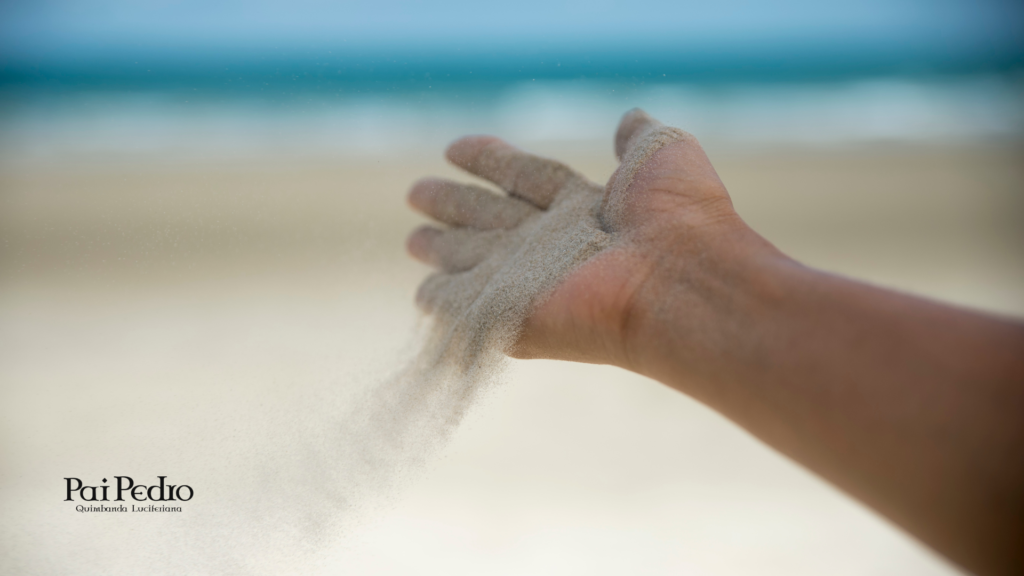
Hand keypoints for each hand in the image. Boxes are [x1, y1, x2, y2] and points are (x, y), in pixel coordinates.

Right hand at [406, 109, 777, 370]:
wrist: (677, 281)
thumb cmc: (678, 216)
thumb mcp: (661, 153)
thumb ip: (638, 137)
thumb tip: (629, 117)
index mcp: (583, 206)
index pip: (525, 177)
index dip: (490, 161)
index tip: (454, 147)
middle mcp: (554, 243)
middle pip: (492, 218)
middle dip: (454, 204)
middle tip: (416, 193)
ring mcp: (533, 282)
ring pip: (475, 259)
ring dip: (443, 249)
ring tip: (414, 241)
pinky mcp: (515, 318)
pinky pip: (468, 309)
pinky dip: (445, 302)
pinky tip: (425, 295)